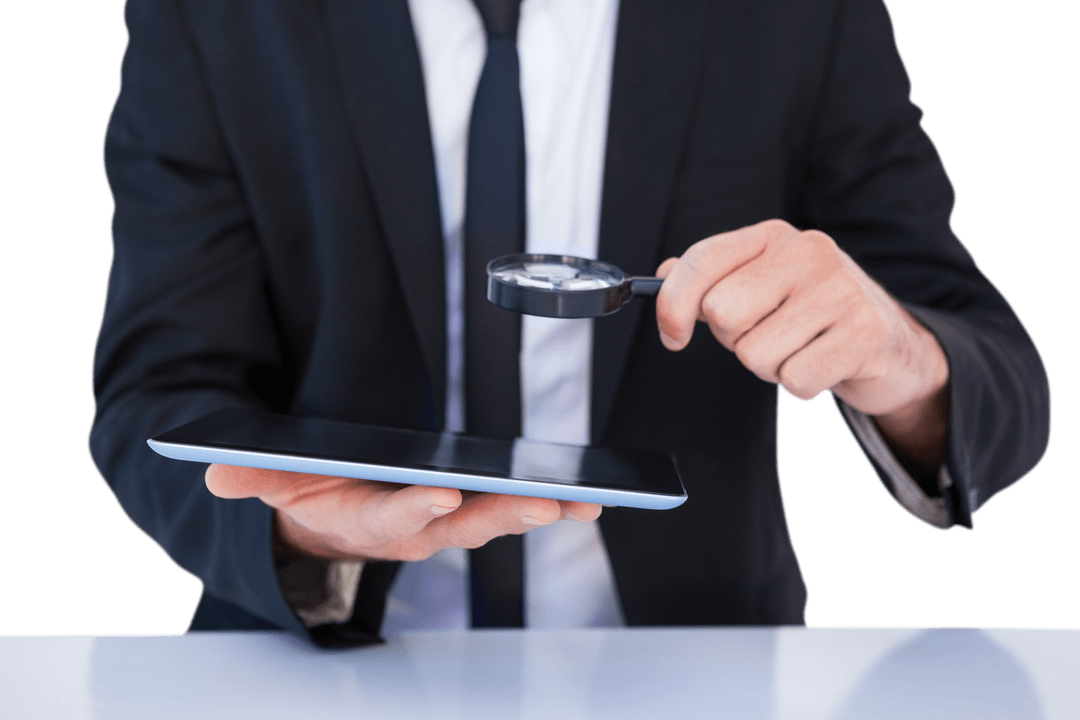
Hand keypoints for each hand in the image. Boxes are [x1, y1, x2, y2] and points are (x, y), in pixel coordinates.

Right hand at [204, 465, 601, 561]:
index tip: (441, 493)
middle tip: (546, 502)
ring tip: (585, 499)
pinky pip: (509, 506)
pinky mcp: (467, 510)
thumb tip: (215, 473)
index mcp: (368, 522)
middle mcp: (415, 530)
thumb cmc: (309, 496)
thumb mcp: (274, 485)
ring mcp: (446, 523)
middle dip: (506, 514)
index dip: (414, 508)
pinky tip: (584, 494)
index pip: (392, 518)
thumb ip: (252, 477)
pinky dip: (545, 503)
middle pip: (464, 524)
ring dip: (540, 511)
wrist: (330, 521)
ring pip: (497, 519)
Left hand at [655, 219, 949, 466]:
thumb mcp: (761, 284)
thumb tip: (661, 275)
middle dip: (735, 340)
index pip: (703, 260)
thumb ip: (711, 279)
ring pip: (755, 354)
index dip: (673, 305)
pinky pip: (795, 380)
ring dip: (770, 367)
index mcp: (774, 236)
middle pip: (722, 314)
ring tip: (799, 349)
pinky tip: (822, 365)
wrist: (891, 342)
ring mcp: (842, 290)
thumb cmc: (813, 314)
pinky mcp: (866, 333)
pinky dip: (800, 385)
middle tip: (767, 335)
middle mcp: (810, 252)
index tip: (672, 337)